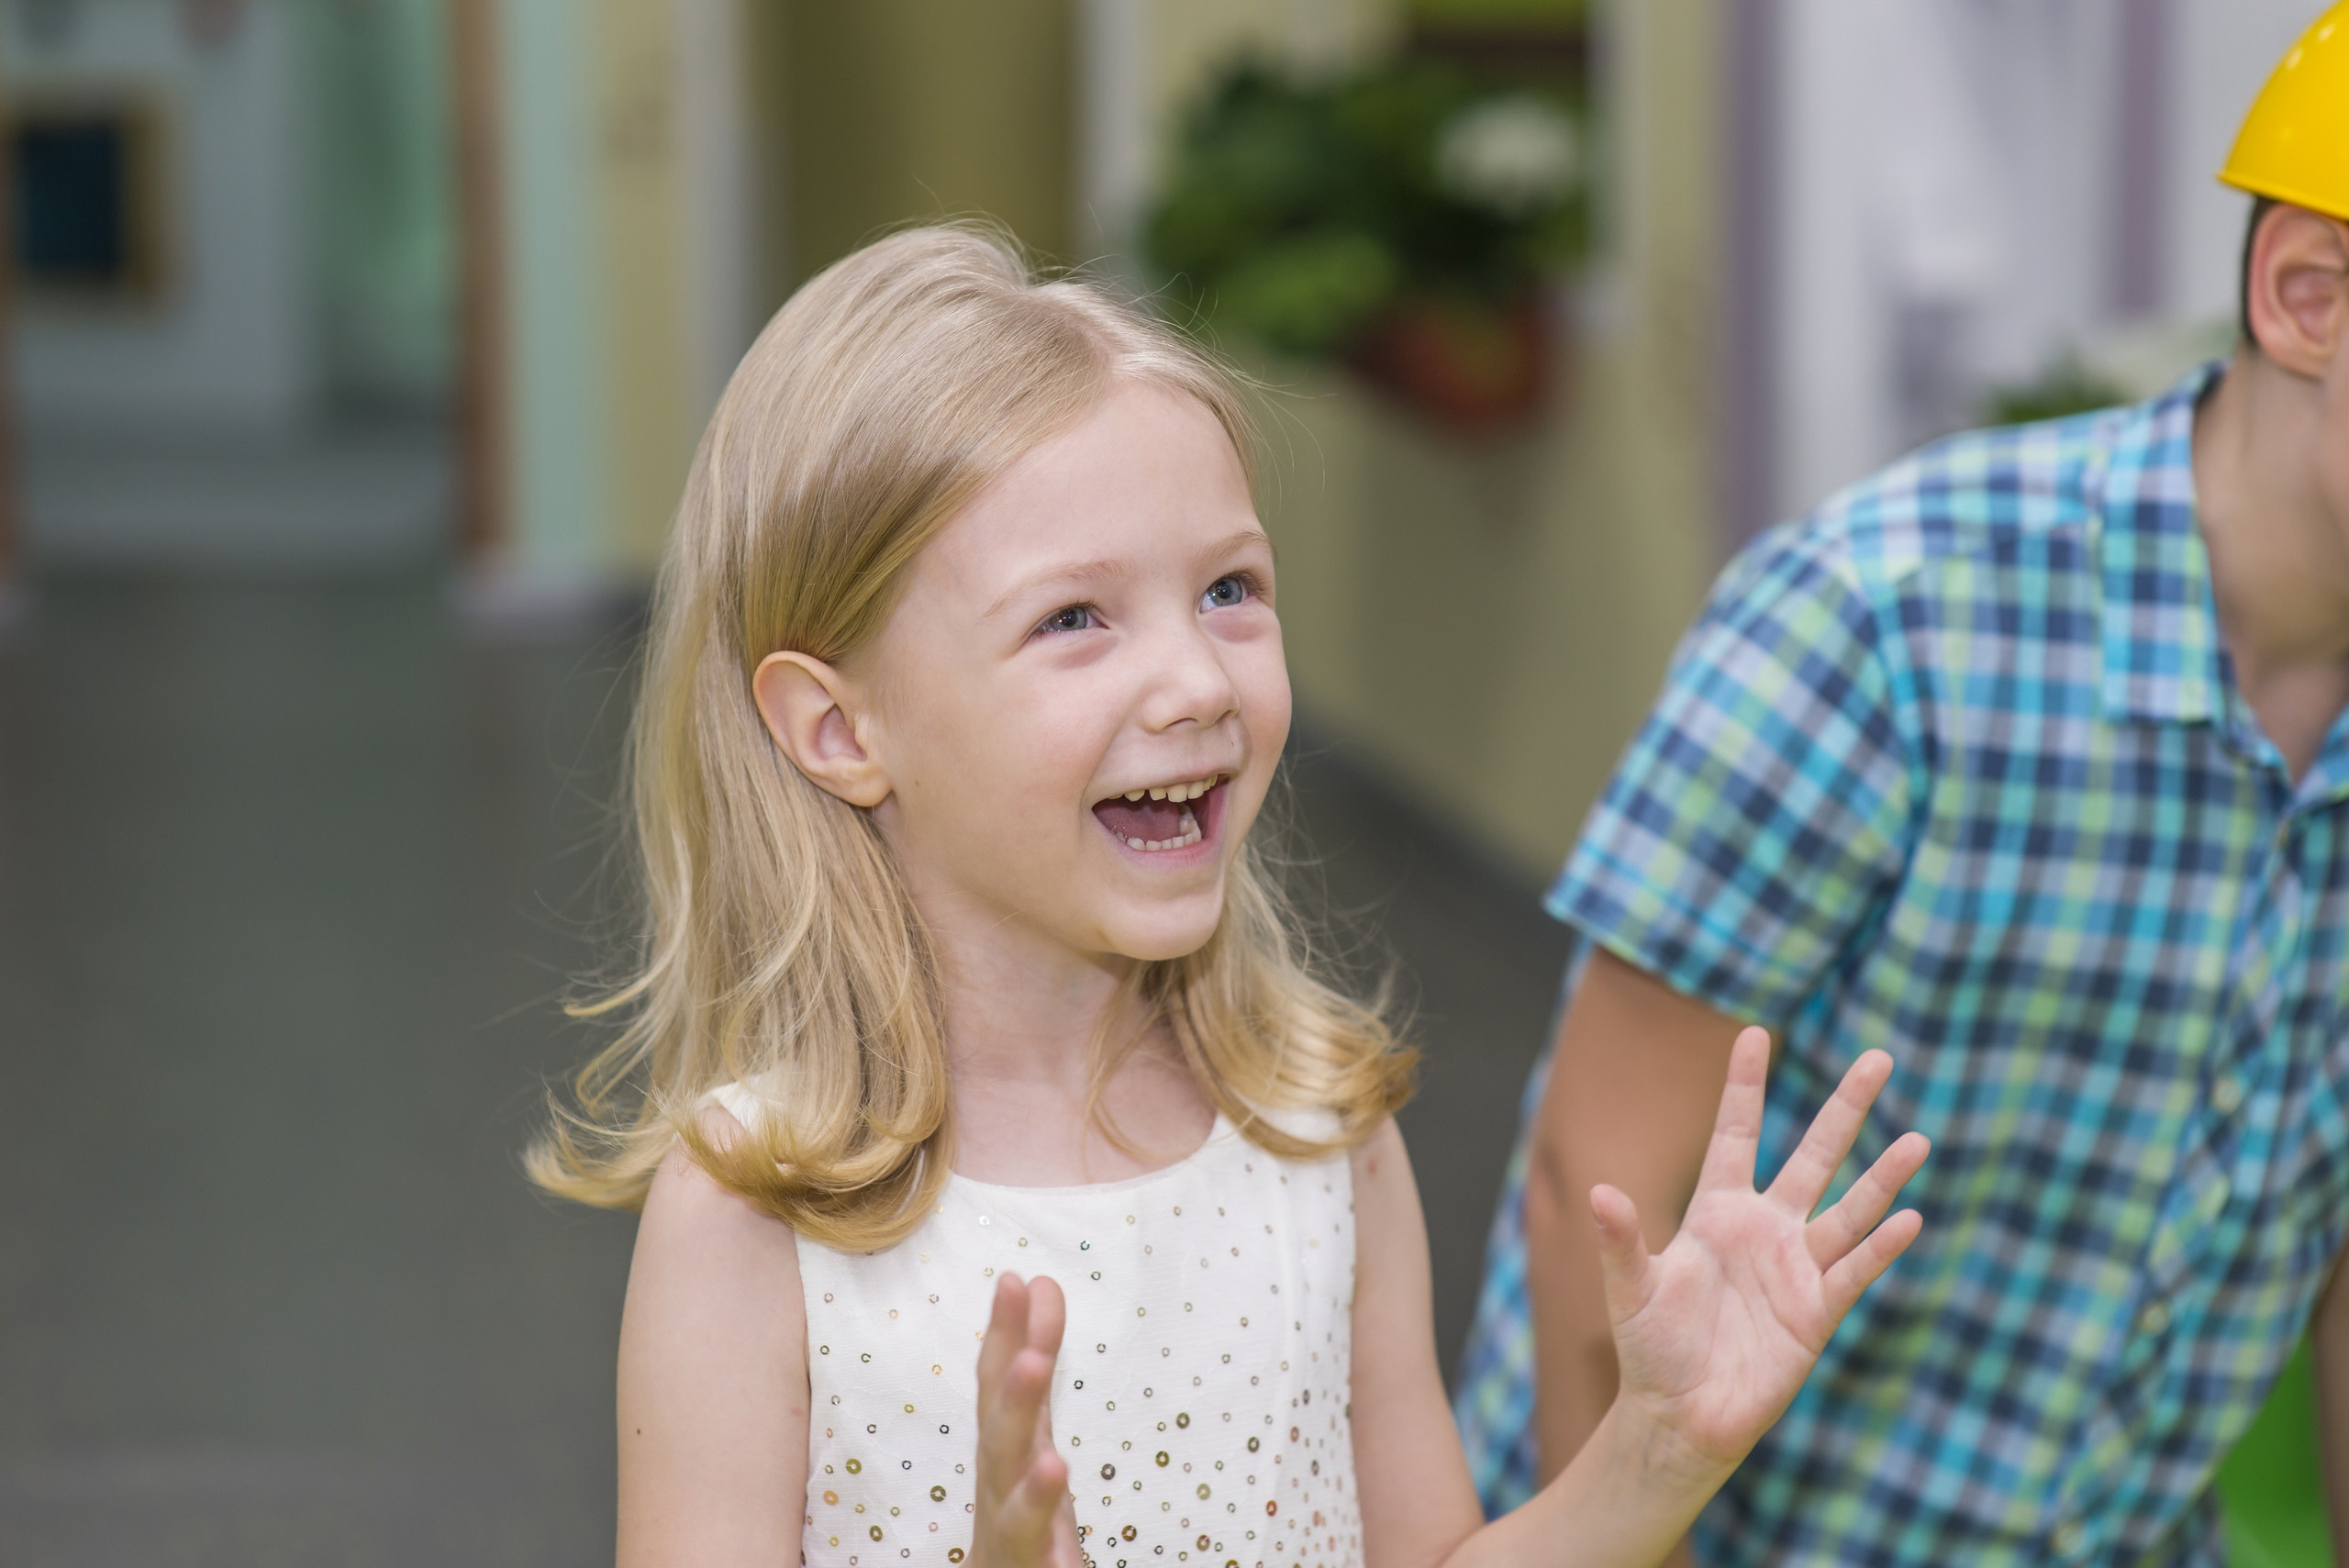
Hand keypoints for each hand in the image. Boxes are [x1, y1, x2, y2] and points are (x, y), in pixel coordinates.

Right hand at [970, 1273, 1080, 1567]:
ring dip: (1031, 1480)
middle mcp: (1000, 1482)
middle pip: (1001, 1439)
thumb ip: (1035, 1353)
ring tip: (1051, 1456)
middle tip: (1033, 1359)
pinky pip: (1037, 1550)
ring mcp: (1012, 1529)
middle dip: (1013, 1399)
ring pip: (1014, 1503)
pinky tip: (1061, 1512)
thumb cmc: (1013, 1498)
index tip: (1015, 1281)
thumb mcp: (1030, 1423)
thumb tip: (1040, 1281)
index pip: (998, 1381)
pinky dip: (1045, 1531)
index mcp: (1005, 1442)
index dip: (1005, 1334)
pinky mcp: (1029, 1564)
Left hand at [1593, 1028, 1927, 1477]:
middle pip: (1813, 1154)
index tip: (1754, 1031)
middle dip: (1845, 1107)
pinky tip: (1908, 1219)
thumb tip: (1599, 1191)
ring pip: (1848, 1210)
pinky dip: (1879, 1247)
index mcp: (1717, 1210)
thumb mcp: (1630, 1288)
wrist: (1679, 1414)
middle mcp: (1765, 1228)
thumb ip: (1622, 1240)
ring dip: (1883, 1177)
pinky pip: (1853, 1271)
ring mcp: (1796, 1267)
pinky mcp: (1816, 1312)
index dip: (1745, 1085)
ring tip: (1918, 1139)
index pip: (1736, 1133)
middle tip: (1879, 1057)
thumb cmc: (1651, 1347)